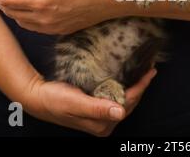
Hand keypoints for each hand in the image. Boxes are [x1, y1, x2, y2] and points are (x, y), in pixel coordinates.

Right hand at [23, 68, 156, 136]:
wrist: (38, 97)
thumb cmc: (54, 100)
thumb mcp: (75, 103)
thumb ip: (97, 108)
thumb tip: (120, 112)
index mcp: (102, 124)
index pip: (129, 103)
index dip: (141, 87)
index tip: (150, 71)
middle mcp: (104, 123)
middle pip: (130, 102)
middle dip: (141, 85)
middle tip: (151, 66)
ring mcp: (101, 116)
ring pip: (125, 99)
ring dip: (135, 85)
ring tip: (145, 70)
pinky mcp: (97, 108)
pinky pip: (117, 96)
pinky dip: (125, 86)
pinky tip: (129, 76)